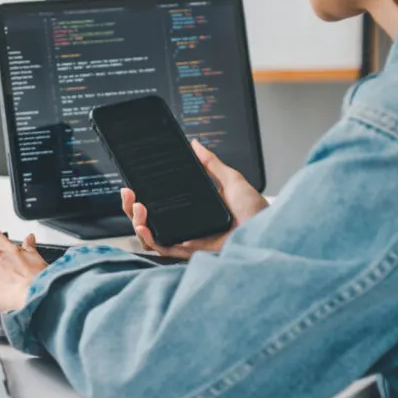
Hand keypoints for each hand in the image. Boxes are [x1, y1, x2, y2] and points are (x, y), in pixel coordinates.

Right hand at [121, 139, 268, 258]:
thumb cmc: (257, 211)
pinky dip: (150, 239)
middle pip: (149, 222)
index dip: (142, 197)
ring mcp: (187, 240)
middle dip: (131, 208)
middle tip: (129, 193)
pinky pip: (164, 249)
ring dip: (137, 222)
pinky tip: (144, 227)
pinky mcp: (192, 253)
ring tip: (137, 206)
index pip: (159, 206)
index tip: (133, 184)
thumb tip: (196, 144)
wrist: (269, 230)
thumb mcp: (231, 180)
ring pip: (151, 237)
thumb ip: (211, 163)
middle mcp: (186, 227)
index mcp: (192, 211)